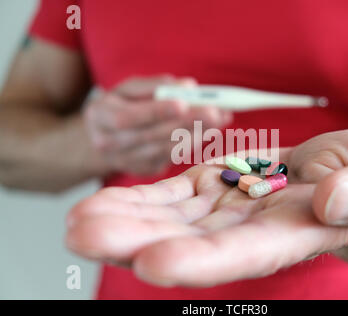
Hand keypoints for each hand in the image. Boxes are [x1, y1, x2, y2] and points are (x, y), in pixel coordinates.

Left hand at [66, 129, 347, 286]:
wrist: (346, 176)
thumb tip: (333, 200)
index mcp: (294, 234)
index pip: (245, 254)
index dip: (202, 261)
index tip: (153, 263)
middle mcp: (250, 232)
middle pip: (191, 243)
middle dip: (138, 241)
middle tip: (86, 237)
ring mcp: (226, 211)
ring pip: (170, 220)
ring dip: (125, 220)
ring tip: (78, 221)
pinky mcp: (213, 189)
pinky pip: (171, 197)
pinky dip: (138, 200)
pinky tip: (103, 202)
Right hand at [83, 74, 231, 175]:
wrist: (102, 138)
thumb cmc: (119, 106)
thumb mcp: (127, 89)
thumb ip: (154, 86)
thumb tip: (188, 86)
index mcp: (100, 116)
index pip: (129, 116)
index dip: (156, 111)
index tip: (183, 103)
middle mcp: (110, 143)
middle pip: (153, 135)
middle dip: (187, 123)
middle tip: (216, 112)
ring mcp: (127, 161)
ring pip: (165, 150)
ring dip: (196, 134)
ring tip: (220, 119)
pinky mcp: (144, 170)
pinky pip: (172, 157)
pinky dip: (192, 144)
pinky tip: (208, 132)